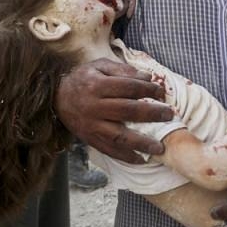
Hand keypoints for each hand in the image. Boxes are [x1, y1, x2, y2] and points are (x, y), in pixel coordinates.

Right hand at [56, 58, 173, 163]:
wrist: (57, 98)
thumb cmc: (83, 79)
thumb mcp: (99, 66)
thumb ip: (122, 70)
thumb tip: (147, 77)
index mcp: (97, 85)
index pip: (128, 87)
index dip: (148, 89)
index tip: (161, 92)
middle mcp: (94, 106)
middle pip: (128, 111)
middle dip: (152, 114)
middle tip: (169, 116)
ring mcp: (92, 125)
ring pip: (119, 136)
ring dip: (141, 143)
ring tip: (159, 147)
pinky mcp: (90, 139)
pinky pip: (109, 150)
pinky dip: (125, 156)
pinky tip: (140, 159)